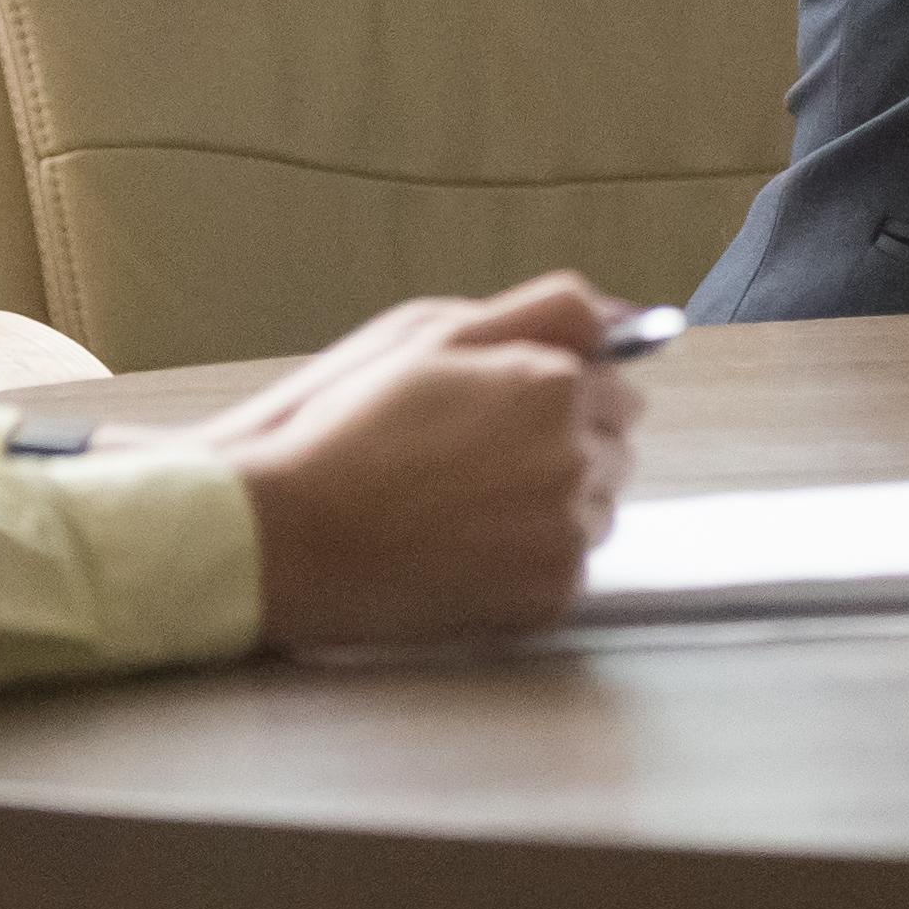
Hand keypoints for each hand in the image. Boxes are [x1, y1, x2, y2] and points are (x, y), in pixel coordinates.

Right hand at [207, 275, 644, 650]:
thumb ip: (540, 314)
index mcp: (552, 383)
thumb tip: (625, 314)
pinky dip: (532, 561)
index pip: (617, 386)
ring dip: (555, 505)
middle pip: (615, 448)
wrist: (283, 537)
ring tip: (462, 507)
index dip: (560, 396)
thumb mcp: (432, 334)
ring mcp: (565, 530)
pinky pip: (571, 566)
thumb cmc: (344, 426)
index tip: (501, 414)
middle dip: (566, 447)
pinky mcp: (548, 594)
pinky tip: (465, 550)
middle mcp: (574, 455)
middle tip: (473, 463)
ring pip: (597, 508)